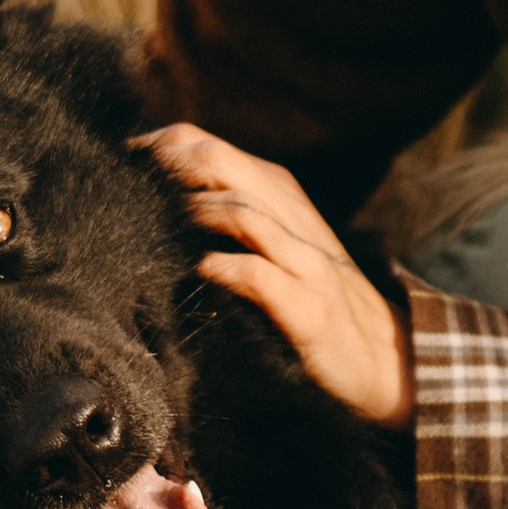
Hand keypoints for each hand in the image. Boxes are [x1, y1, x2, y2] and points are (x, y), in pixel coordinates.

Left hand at [136, 125, 415, 428]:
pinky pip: (261, 278)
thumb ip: (230, 218)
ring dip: (192, 212)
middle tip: (126, 187)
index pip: (209, 146)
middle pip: (220, 165)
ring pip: (243, 211)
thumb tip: (160, 200)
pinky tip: (198, 272)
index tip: (119, 164)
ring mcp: (306, 264)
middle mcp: (293, 219)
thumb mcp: (277, 247)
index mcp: (279, 197)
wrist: (388, 361)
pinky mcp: (310, 310)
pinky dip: (224, 269)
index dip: (157, 148)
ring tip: (158, 225)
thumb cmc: (316, 303)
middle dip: (166, 168)